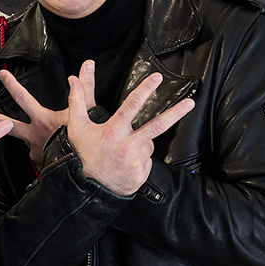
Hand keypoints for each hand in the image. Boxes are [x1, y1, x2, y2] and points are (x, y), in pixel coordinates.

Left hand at [0, 60, 95, 167]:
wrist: (85, 170)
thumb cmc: (85, 140)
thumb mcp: (87, 109)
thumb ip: (84, 86)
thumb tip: (87, 66)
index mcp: (42, 119)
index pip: (22, 97)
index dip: (11, 84)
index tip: (2, 75)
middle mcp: (34, 135)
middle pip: (9, 124)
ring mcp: (35, 151)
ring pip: (23, 141)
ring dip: (19, 136)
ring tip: (15, 133)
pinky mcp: (40, 164)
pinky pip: (37, 155)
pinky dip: (40, 151)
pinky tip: (45, 150)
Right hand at [65, 72, 194, 196]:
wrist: (86, 188)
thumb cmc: (82, 153)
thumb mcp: (77, 126)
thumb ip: (77, 100)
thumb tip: (74, 78)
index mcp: (113, 131)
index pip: (132, 105)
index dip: (145, 90)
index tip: (157, 78)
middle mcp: (126, 146)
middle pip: (156, 125)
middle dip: (175, 113)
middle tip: (190, 103)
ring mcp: (135, 161)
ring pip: (149, 143)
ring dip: (142, 143)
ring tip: (123, 151)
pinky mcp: (141, 174)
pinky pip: (147, 160)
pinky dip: (140, 159)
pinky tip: (127, 163)